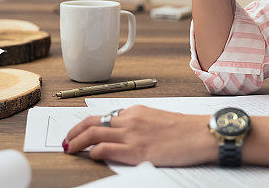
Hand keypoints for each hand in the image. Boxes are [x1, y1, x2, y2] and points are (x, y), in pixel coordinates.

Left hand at [63, 105, 215, 165]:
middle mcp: (131, 120)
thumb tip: (124, 134)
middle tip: (65, 141)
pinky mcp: (137, 151)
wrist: (203, 134)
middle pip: (92, 122)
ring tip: (68, 149)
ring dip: (76, 142)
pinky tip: (91, 156)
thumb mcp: (158, 120)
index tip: (77, 131)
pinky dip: (94, 152)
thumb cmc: (186, 130)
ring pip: (93, 134)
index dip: (86, 124)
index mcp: (136, 111)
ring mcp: (132, 135)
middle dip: (74, 132)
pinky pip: (106, 149)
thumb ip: (139, 124)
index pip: (103, 116)